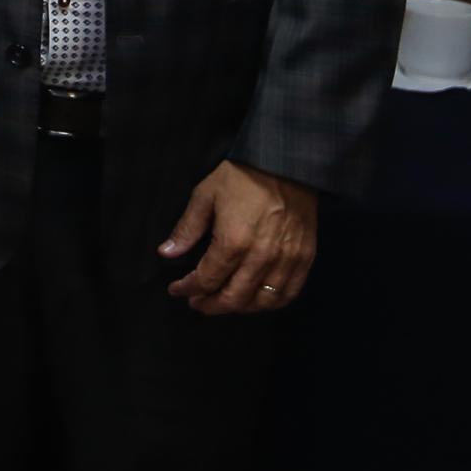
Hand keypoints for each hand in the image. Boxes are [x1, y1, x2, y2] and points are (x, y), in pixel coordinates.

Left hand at [162, 160, 317, 313]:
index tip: (177, 290)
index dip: (188, 289)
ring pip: (262, 302)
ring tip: (224, 302)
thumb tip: (166, 253)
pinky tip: (257, 299)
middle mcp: (261, 258)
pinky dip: (271, 303)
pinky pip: (289, 293)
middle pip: (234, 298)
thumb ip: (186, 229)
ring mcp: (286, 260)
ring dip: (240, 308)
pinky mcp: (305, 258)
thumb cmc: (242, 177)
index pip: (207, 280)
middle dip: (210, 305)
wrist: (285, 163)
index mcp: (233, 242)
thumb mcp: (205, 196)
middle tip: (197, 303)